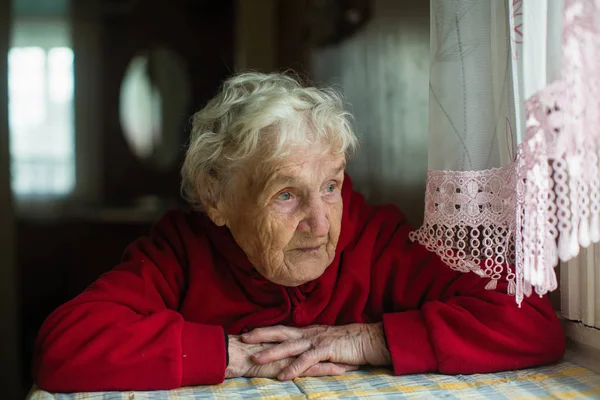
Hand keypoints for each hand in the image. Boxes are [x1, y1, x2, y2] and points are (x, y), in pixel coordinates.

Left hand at [241, 323, 390, 380]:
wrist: (368, 340)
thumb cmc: (347, 344)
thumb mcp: (325, 344)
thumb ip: (311, 348)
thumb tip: (297, 353)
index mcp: (307, 332)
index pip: (282, 330)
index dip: (265, 331)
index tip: (248, 332)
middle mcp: (309, 334)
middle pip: (281, 332)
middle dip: (261, 335)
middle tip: (243, 338)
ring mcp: (317, 341)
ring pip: (290, 346)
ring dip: (272, 352)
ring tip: (256, 359)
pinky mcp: (327, 350)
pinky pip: (307, 360)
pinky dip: (295, 367)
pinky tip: (284, 376)